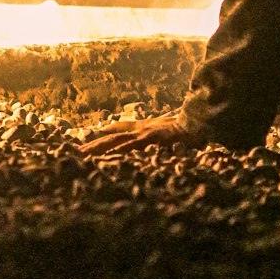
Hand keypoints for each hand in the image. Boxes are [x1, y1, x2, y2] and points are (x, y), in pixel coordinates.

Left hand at [76, 109, 203, 157]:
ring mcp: (145, 134)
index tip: (96, 132)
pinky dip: (116, 152)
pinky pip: (129, 147)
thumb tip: (175, 128)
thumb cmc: (192, 125)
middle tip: (78, 151)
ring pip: (115, 142)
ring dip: (98, 149)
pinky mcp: (150, 140)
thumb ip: (172, 128)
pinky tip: (105, 158)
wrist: (201, 120)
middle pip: (113, 136)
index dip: (110, 130)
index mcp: (148, 126)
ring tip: (82, 155)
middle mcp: (143, 128)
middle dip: (95, 144)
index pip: (124, 127)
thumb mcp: (178, 127)